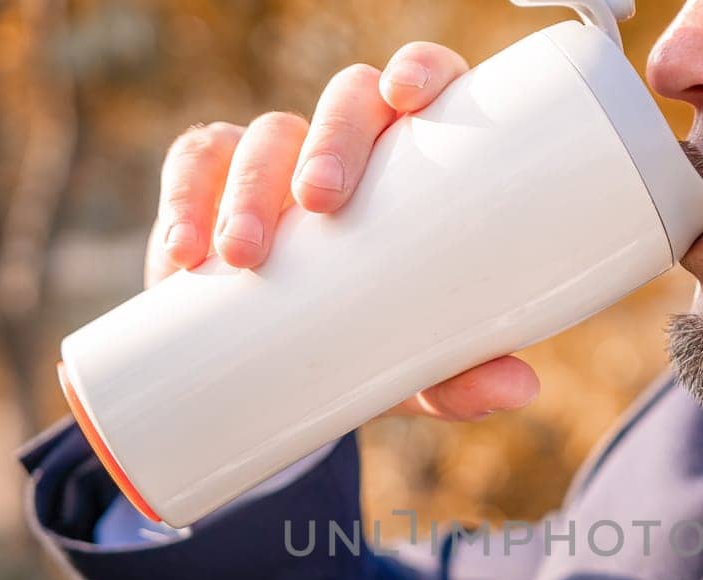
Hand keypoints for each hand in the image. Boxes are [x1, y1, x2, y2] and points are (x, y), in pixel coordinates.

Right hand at [143, 43, 540, 421]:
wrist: (282, 369)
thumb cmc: (370, 340)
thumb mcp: (416, 362)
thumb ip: (460, 371)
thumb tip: (518, 386)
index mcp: (416, 160)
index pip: (426, 87)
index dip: (420, 71)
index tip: (408, 97)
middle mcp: (350, 145)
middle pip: (346, 100)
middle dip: (331, 139)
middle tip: (321, 201)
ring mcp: (279, 159)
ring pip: (266, 134)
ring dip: (251, 185)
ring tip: (245, 255)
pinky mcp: (213, 183)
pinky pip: (196, 166)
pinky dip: (185, 202)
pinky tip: (185, 252)